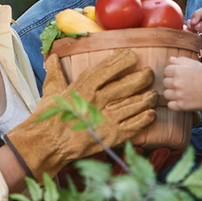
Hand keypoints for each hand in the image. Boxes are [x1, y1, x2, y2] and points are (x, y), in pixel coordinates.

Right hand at [5, 49, 157, 179]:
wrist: (47, 144)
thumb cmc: (48, 118)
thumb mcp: (51, 91)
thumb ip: (55, 73)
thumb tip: (52, 57)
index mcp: (85, 86)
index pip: (109, 68)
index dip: (123, 60)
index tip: (132, 55)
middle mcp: (98, 99)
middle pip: (128, 84)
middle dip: (143, 76)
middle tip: (149, 73)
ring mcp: (106, 117)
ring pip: (135, 103)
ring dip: (148, 98)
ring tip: (154, 94)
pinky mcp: (111, 135)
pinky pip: (134, 125)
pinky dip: (145, 119)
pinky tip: (151, 114)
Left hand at [163, 56, 201, 111]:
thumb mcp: (196, 65)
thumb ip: (182, 60)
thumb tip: (170, 60)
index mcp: (179, 71)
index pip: (166, 71)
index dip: (173, 72)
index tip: (181, 75)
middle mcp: (177, 83)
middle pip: (165, 82)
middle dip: (172, 82)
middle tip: (183, 84)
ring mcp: (179, 95)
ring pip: (166, 94)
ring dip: (172, 93)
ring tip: (182, 92)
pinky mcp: (182, 106)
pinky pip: (170, 105)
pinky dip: (174, 103)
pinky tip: (182, 100)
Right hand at [187, 7, 201, 71]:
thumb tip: (198, 23)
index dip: (197, 14)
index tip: (194, 23)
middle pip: (197, 15)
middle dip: (193, 22)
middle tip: (193, 31)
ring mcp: (201, 28)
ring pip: (191, 22)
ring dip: (190, 28)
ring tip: (194, 37)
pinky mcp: (195, 34)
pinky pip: (188, 29)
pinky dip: (187, 32)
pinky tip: (191, 39)